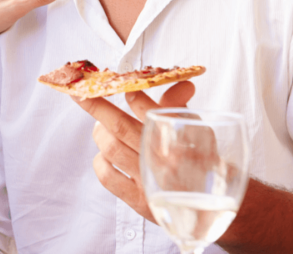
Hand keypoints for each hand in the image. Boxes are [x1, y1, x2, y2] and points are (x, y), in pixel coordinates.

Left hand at [75, 82, 195, 221]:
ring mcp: (149, 181)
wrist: (212, 209)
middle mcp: (164, 160)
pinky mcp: (138, 200)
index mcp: (182, 139)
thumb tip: (182, 83)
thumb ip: (179, 107)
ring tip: (102, 126)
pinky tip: (105, 154)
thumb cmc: (202, 163)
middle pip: (120, 126)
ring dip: (101, 132)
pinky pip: (107, 176)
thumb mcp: (197, 131)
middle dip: (97, 106)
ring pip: (110, 148)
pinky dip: (100, 160)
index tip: (118, 84)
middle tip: (81, 93)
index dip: (132, 94)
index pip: (149, 109)